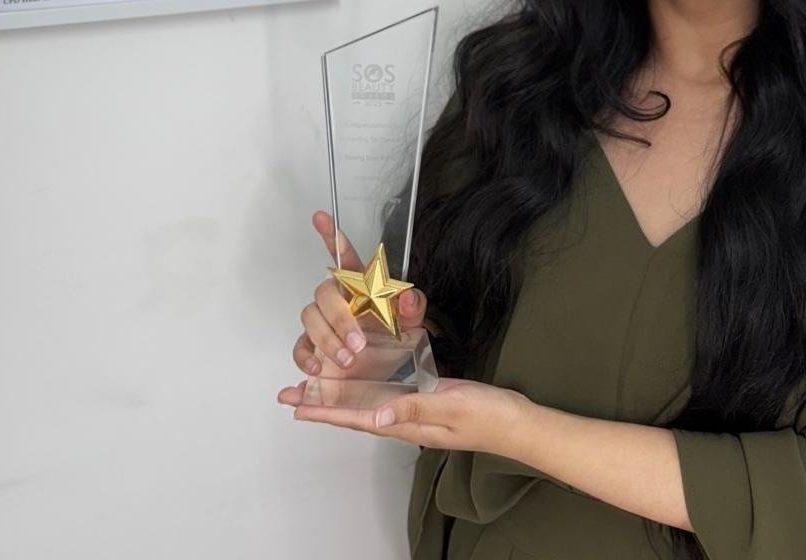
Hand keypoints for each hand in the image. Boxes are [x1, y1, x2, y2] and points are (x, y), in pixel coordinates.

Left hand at [278, 372, 534, 454]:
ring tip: (311, 389)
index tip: (296, 404)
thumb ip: (414, 408)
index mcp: (406, 422)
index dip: (326, 410)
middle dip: (322, 403)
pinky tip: (357, 382)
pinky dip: (365, 389)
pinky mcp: (425, 399)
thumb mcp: (451, 407)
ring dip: (338, 396)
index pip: (357, 417)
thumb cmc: (486, 414)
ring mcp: (414, 410)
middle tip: (290, 395)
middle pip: (354, 412)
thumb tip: (376, 415)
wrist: (515, 421)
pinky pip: (386, 394)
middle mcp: (404, 418)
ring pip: (367, 403)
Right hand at [286, 209, 431, 380]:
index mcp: (361, 288)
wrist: (382, 378)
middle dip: (339, 317)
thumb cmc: (393, 344)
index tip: (321, 218)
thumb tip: (406, 296)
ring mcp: (324, 325)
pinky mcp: (314, 350)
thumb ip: (413, 307)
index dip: (331, 237)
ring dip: (327, 338)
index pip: (345, 257)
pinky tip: (316, 368)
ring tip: (347, 359)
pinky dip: (304, 357)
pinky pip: (299, 346)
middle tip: (358, 342)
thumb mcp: (411, 324)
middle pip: (324, 291)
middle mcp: (339, 302)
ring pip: (310, 317)